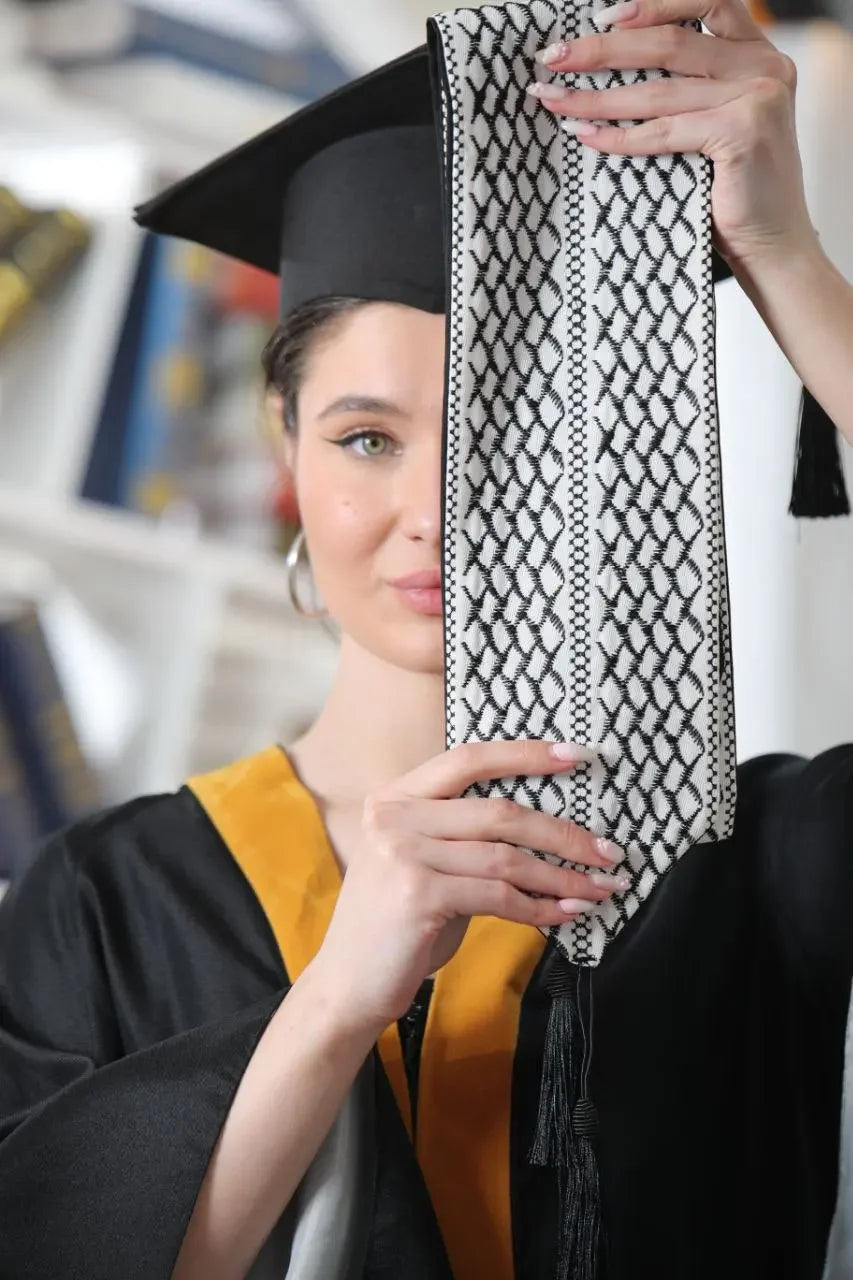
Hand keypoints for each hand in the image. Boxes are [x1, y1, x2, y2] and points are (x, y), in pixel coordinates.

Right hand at [310, 739, 626, 1032]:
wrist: (347, 985)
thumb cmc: (395, 926)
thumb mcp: (423, 864)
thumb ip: (464, 837)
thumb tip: (546, 829)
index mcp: (395, 797)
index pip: (469, 759)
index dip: (526, 754)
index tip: (576, 756)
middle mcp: (395, 816)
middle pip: (500, 810)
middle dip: (563, 831)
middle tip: (607, 850)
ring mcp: (404, 853)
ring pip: (507, 856)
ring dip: (562, 876)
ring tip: (598, 888)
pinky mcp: (419, 894)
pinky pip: (499, 896)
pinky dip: (540, 907)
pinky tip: (565, 914)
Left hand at [527, 0, 817, 276]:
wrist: (771, 245)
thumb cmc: (734, 191)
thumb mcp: (716, 123)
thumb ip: (688, 89)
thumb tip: (609, 70)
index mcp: (759, 55)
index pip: (709, 3)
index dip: (654, 6)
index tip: (602, 16)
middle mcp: (764, 67)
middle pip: (670, 43)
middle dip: (602, 49)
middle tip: (554, 56)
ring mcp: (757, 96)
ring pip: (658, 91)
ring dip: (596, 96)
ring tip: (553, 98)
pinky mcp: (743, 130)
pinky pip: (663, 131)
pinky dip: (619, 137)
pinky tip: (586, 137)